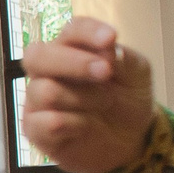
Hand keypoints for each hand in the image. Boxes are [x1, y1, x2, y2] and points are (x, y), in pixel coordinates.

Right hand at [20, 18, 154, 172]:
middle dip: (73, 62)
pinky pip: (46, 123)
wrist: (130, 141)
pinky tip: (87, 125)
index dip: (87, 32)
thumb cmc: (127, 101)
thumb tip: (107, 49)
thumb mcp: (137, 75)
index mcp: (72, 50)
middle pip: (36, 55)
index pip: (70, 31)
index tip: (111, 38)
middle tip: (106, 72)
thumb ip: (124, 59)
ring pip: (45, 91)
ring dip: (83, 98)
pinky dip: (74, 123)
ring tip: (104, 103)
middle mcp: (48, 71)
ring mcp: (38, 100)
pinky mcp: (36, 129)